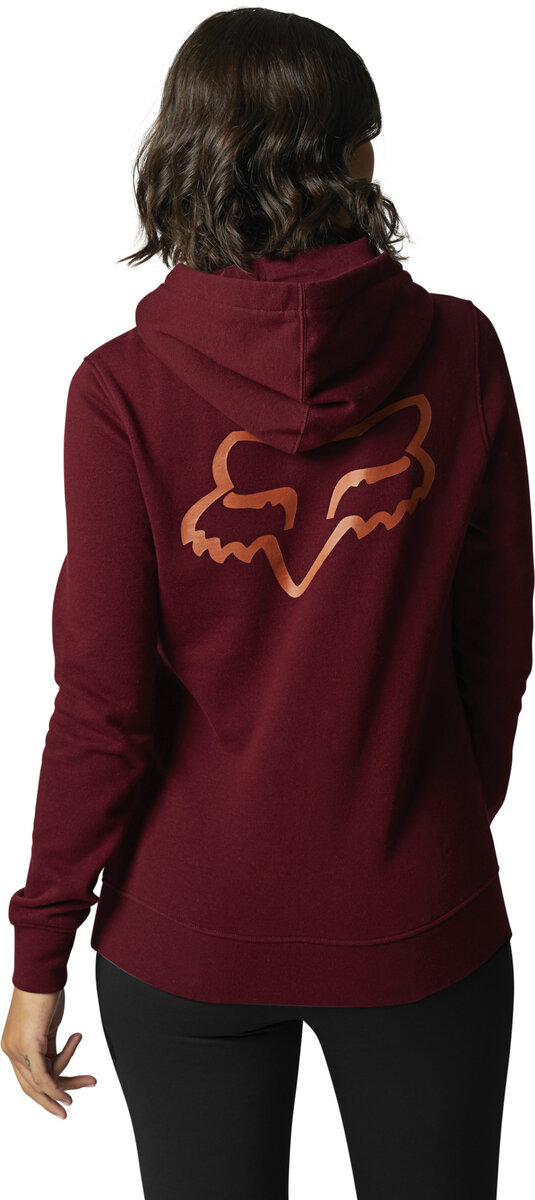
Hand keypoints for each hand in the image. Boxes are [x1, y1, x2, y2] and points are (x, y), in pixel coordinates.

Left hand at [1, 986, 96, 1117]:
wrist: (42, 974)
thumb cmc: (45, 992)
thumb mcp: (48, 1025)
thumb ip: (49, 1045)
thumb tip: (57, 1060)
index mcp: (14, 1046)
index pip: (29, 1078)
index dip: (45, 1093)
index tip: (64, 1099)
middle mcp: (12, 1050)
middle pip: (33, 1086)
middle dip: (53, 1099)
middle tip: (69, 1107)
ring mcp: (18, 1049)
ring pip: (42, 1082)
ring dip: (66, 1086)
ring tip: (89, 1080)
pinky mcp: (29, 1045)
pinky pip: (43, 1076)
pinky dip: (56, 1088)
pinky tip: (68, 1094)